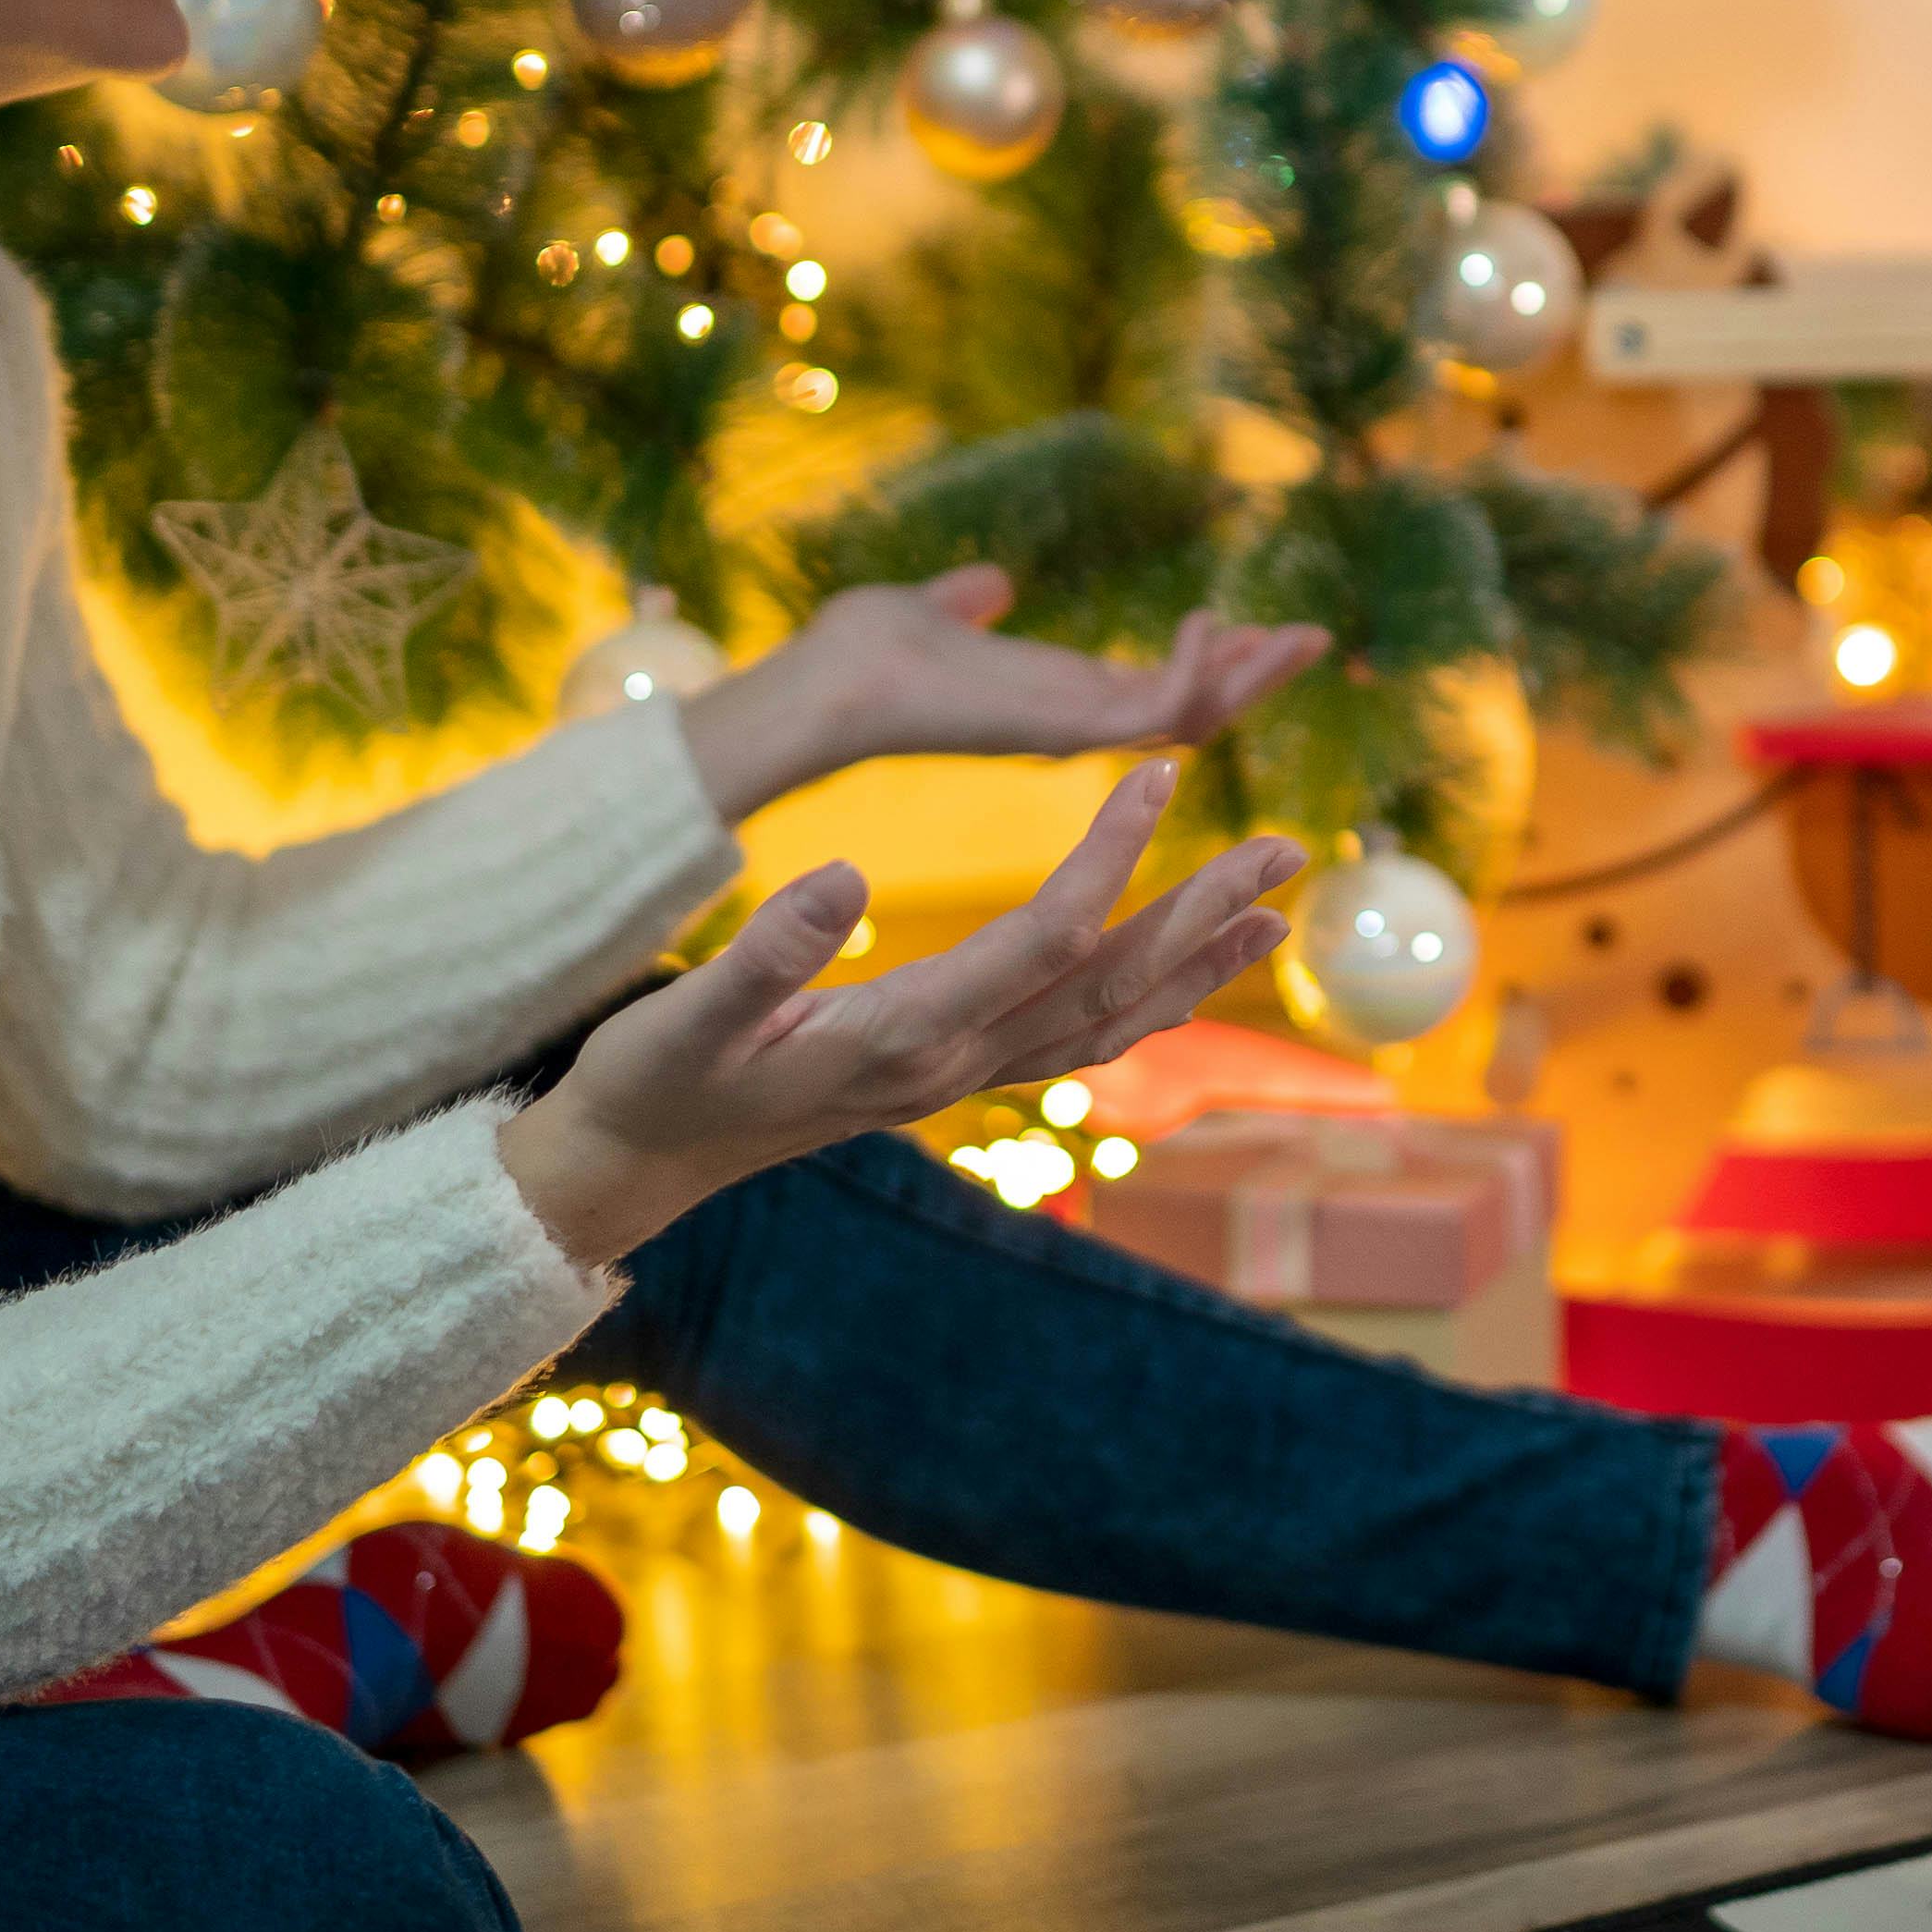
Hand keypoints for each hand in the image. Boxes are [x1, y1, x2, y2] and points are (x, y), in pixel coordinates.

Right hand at [497, 761, 1303, 1261]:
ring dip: (1196, 958)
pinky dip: (1150, 1000)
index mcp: (905, 1032)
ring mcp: (964, 1075)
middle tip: (1285, 845)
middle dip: (1200, 909)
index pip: (1044, 935)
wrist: (645, 1159)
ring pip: (1110, 1017)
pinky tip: (1191, 966)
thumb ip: (763, 954)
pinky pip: (1080, 1039)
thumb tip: (839, 877)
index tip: (1161, 771)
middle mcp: (956, 1062)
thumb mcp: (688, 1016)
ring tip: (1275, 902)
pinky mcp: (957, 1071)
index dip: (1110, 853)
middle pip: (1109, 981)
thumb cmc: (659, 1077)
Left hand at [673, 566, 1330, 819]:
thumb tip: (987, 584)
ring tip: (1296, 634)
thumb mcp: (933, 611)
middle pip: (1192, 712)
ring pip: (1195, 719)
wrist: (829, 679)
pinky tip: (1213, 620)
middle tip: (1312, 638)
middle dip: (1255, 676)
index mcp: (1051, 697)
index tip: (1248, 625)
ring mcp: (1075, 732)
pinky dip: (1196, 672)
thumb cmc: (864, 648)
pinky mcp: (1069, 729)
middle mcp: (1073, 724)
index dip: (1205, 662)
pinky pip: (1159, 710)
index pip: (1151, 690)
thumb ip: (967, 603)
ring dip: (1250, 677)